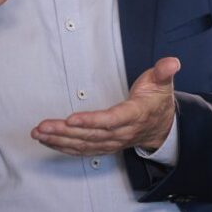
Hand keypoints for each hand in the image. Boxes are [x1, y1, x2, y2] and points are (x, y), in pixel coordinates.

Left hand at [31, 57, 180, 155]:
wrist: (162, 127)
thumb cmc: (157, 102)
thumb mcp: (163, 83)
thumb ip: (164, 72)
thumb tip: (172, 62)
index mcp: (134, 116)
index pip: (111, 120)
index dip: (91, 122)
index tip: (71, 119)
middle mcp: (121, 132)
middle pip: (90, 135)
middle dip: (64, 132)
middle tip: (42, 127)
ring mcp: (112, 142)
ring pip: (83, 144)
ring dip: (59, 140)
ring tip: (39, 133)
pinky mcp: (104, 146)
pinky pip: (83, 150)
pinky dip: (64, 147)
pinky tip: (49, 141)